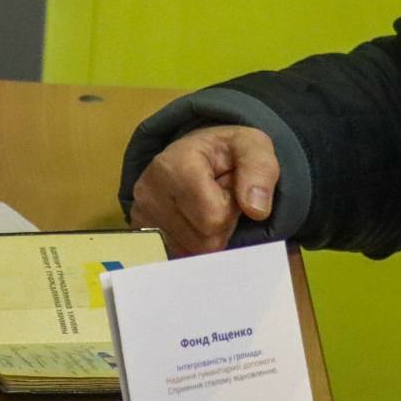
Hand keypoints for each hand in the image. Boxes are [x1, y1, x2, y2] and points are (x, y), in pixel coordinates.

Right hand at [128, 124, 278, 255]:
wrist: (198, 151)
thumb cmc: (226, 150)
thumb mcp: (253, 146)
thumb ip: (260, 171)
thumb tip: (257, 210)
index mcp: (174, 165)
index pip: (214, 218)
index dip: (231, 208)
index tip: (229, 188)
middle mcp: (148, 191)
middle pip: (203, 242)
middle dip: (220, 225)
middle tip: (218, 198)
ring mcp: (140, 214)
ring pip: (191, 253)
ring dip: (207, 234)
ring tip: (205, 205)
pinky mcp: (140, 230)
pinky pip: (178, 255)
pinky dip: (192, 241)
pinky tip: (192, 218)